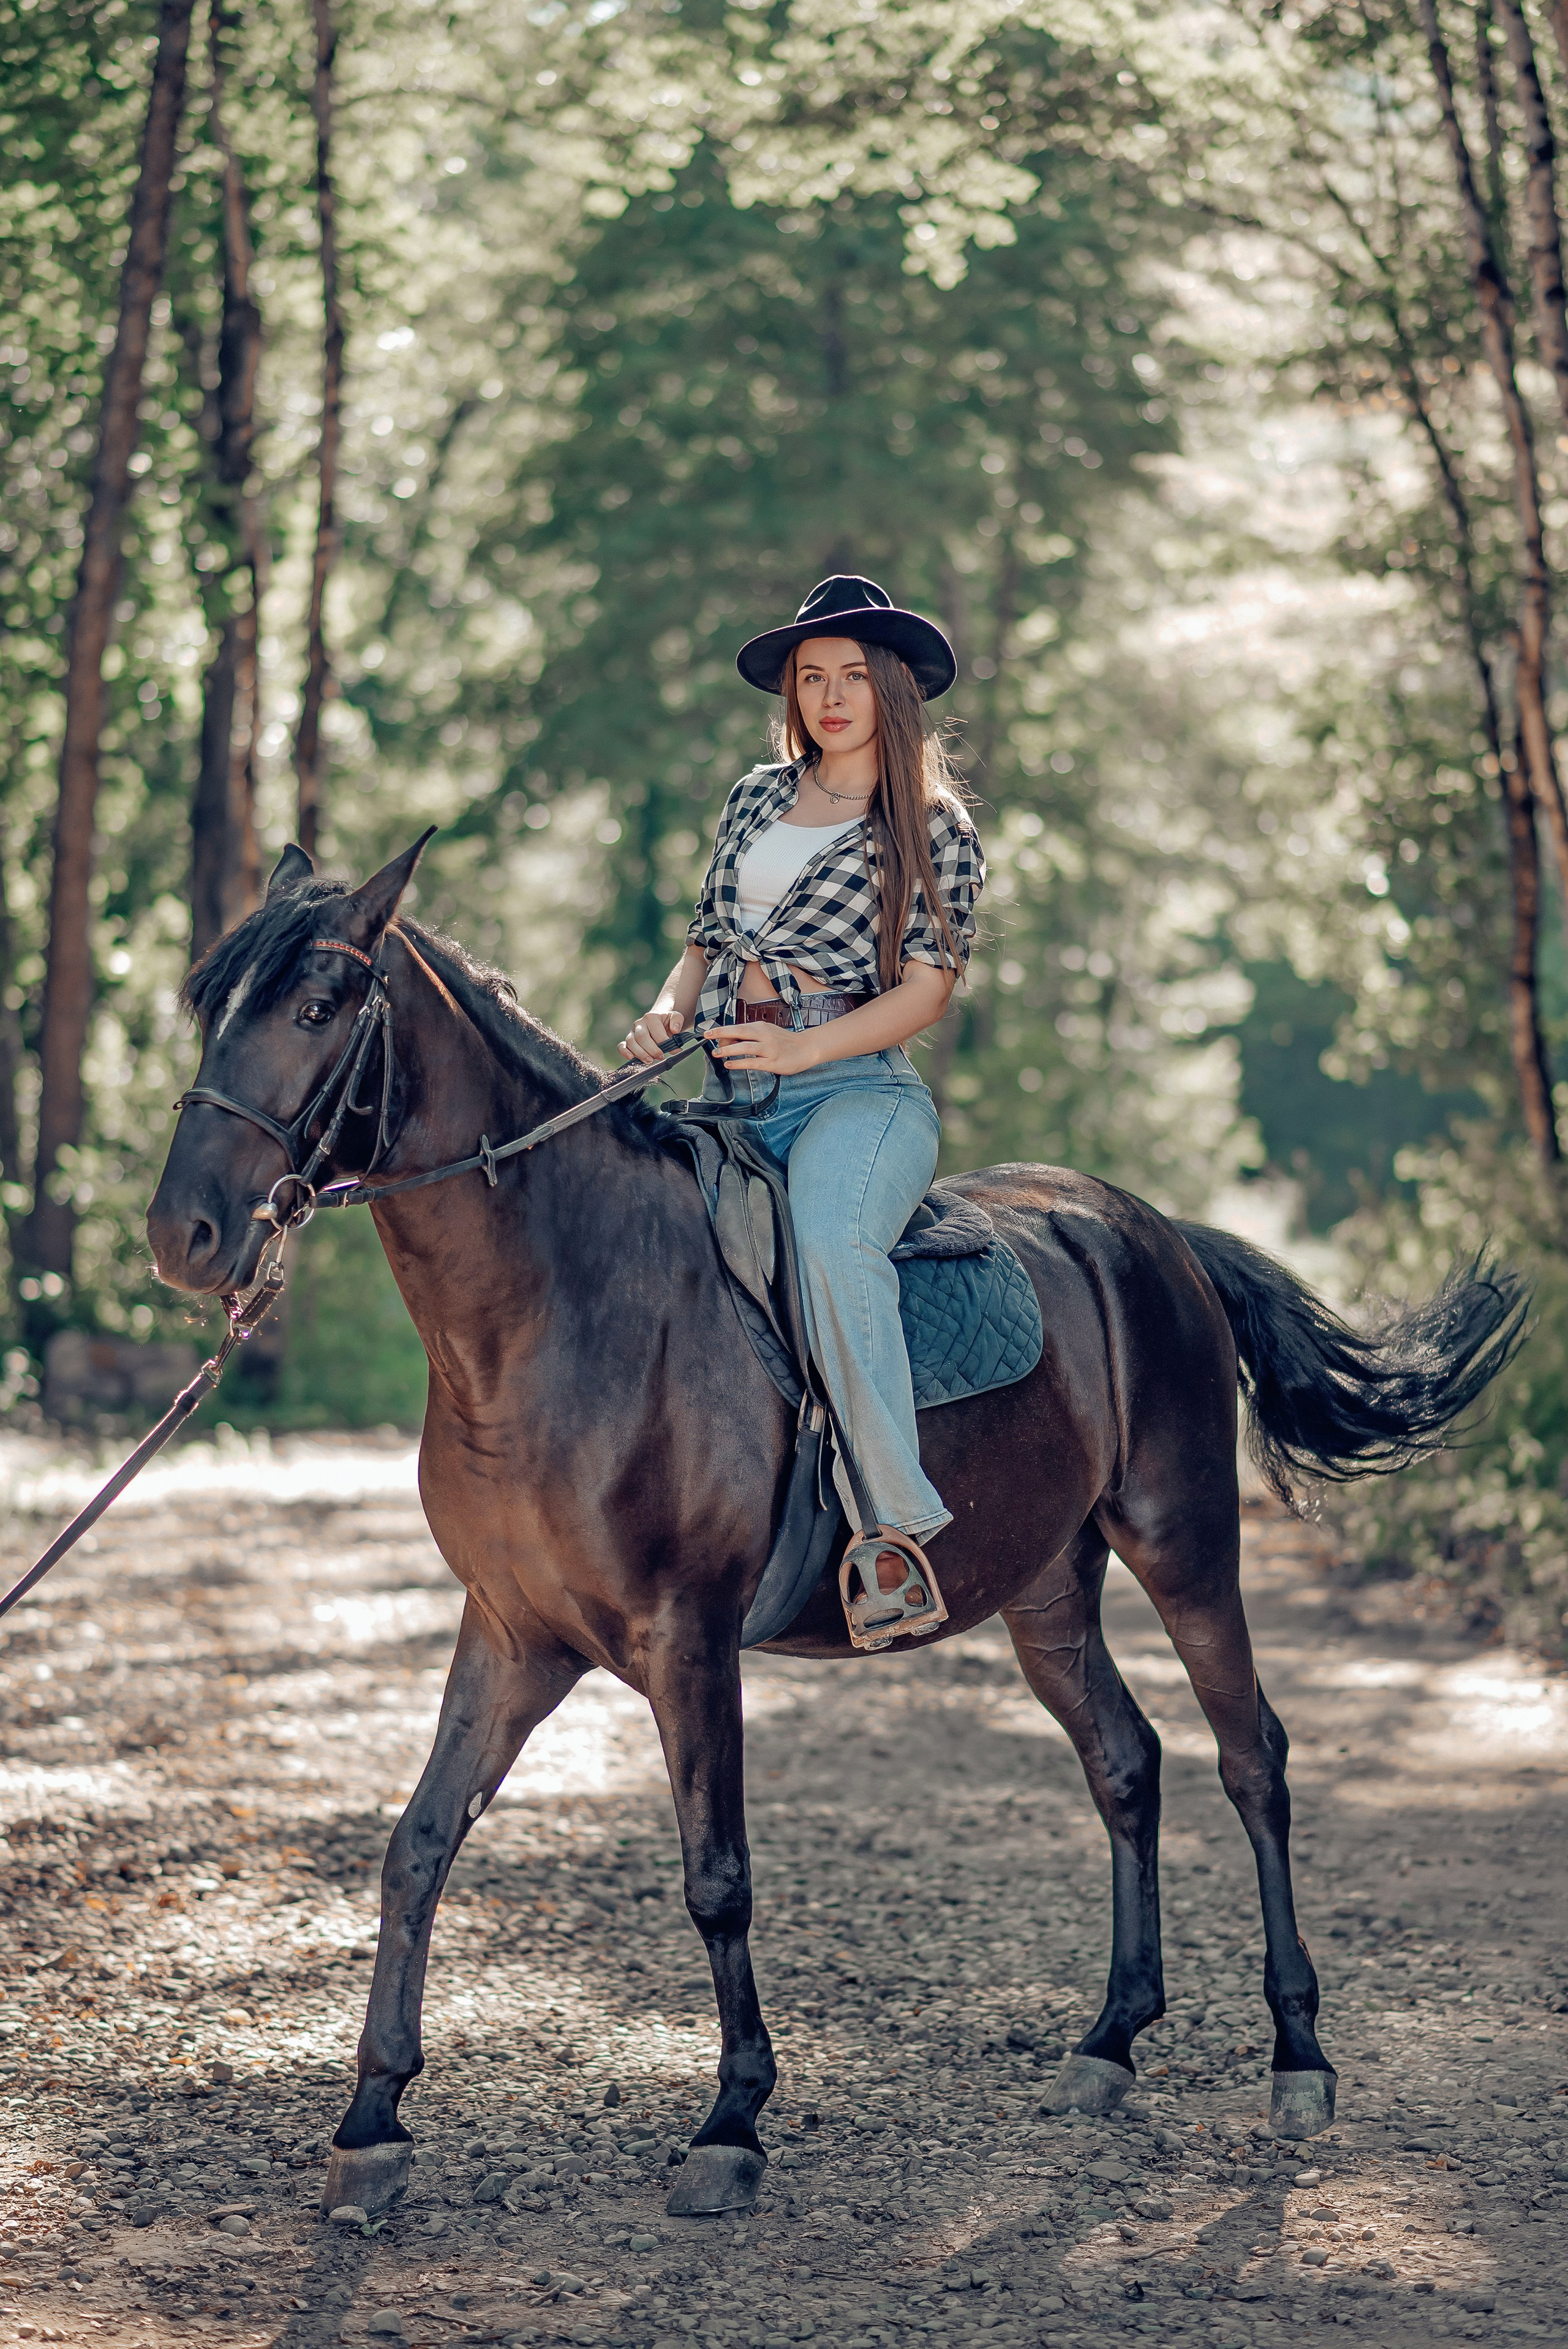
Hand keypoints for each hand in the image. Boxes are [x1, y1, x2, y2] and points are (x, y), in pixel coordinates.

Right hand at [619, 1006, 684, 1064]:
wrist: (659, 1020)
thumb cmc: (668, 1021)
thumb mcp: (676, 1017)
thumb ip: (677, 1021)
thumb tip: (675, 1030)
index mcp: (651, 1017)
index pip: (656, 1033)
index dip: (664, 1043)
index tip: (673, 1050)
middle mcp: (639, 1023)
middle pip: (641, 1037)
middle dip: (652, 1050)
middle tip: (660, 1057)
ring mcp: (632, 1032)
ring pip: (631, 1043)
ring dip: (640, 1054)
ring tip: (650, 1061)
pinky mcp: (628, 1040)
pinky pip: (621, 1046)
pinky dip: (625, 1052)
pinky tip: (632, 1058)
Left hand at [705, 1021, 821, 1075]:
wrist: (807, 1048)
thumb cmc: (785, 1041)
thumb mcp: (767, 1033)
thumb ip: (751, 1036)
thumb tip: (729, 1040)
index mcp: (762, 1027)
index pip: (738, 1027)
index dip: (722, 1030)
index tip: (708, 1032)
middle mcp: (764, 1036)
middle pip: (739, 1033)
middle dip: (721, 1034)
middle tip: (707, 1037)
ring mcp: (769, 1049)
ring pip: (745, 1048)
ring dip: (728, 1050)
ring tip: (716, 1053)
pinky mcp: (773, 1062)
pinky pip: (752, 1063)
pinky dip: (739, 1064)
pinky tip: (729, 1065)